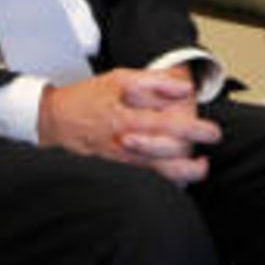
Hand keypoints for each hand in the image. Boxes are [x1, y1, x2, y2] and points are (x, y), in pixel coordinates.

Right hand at [37, 69, 222, 185]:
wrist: (52, 121)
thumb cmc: (88, 98)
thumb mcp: (119, 79)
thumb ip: (154, 82)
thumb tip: (185, 89)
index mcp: (126, 119)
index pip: (168, 128)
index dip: (195, 131)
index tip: (213, 133)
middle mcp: (123, 145)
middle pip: (164, 161)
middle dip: (191, 163)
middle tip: (206, 157)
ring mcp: (118, 163)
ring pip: (154, 178)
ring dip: (180, 177)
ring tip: (198, 169)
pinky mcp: (113, 172)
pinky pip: (142, 184)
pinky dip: (161, 184)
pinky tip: (175, 180)